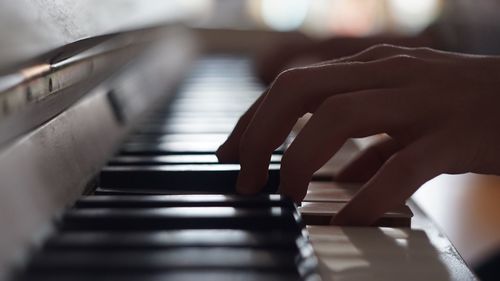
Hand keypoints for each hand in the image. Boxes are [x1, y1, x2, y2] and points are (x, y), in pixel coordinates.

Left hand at [217, 44, 499, 225]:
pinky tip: (349, 220)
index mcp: (371, 67)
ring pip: (339, 116)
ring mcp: (421, 101)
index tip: (229, 152)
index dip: (253, 119)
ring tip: (287, 195)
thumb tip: (341, 177)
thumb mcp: (407, 111)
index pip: (292, 84)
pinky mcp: (454, 135)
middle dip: (260, 135)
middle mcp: (388, 74)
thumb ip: (372, 142)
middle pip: (300, 90)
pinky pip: (401, 166)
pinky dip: (367, 196)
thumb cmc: (465, 105)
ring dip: (300, 158)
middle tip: (245, 178)